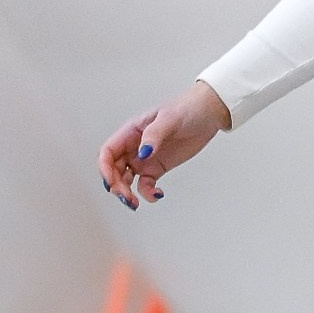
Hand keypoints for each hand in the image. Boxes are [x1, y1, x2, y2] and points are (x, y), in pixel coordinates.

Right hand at [99, 80, 231, 208]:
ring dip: (127, 193)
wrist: (208, 114)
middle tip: (126, 197)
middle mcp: (134, 147)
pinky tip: (157, 194)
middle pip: (114, 169)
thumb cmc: (187, 109)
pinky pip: (146, 184)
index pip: (108, 152)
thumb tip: (143, 152)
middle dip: (115, 185)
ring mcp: (145, 158)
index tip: (112, 182)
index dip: (105, 168)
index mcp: (131, 132)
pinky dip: (147, 193)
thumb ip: (154, 135)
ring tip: (135, 203)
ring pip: (126, 180)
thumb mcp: (169, 118)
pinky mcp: (158, 167)